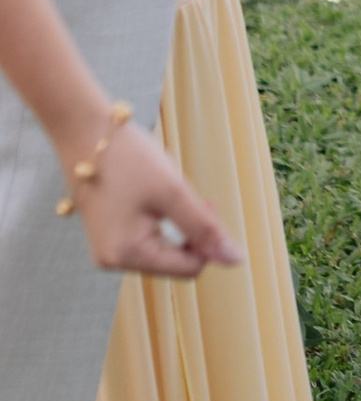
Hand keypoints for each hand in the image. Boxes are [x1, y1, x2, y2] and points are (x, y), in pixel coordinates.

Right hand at [65, 117, 240, 278]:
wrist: (85, 131)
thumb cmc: (128, 158)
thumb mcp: (173, 191)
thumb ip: (204, 227)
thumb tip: (235, 260)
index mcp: (126, 255)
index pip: (188, 268)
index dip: (207, 239)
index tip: (204, 203)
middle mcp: (113, 261)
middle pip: (175, 261)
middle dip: (190, 230)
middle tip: (189, 194)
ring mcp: (107, 250)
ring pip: (163, 249)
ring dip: (176, 223)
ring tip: (167, 192)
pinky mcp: (108, 236)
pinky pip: (147, 238)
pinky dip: (160, 220)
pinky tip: (155, 196)